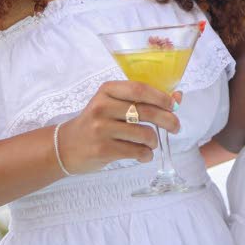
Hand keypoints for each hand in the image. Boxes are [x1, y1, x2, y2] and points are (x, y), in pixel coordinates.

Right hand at [57, 82, 181, 174]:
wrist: (66, 146)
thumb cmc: (96, 122)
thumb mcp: (114, 104)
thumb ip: (143, 100)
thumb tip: (178, 97)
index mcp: (107, 91)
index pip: (139, 89)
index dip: (161, 97)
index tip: (173, 105)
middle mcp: (102, 107)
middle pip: (146, 111)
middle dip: (167, 120)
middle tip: (176, 127)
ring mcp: (101, 129)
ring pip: (144, 134)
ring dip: (154, 141)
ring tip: (151, 143)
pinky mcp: (102, 149)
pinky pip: (136, 152)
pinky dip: (146, 154)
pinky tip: (143, 154)